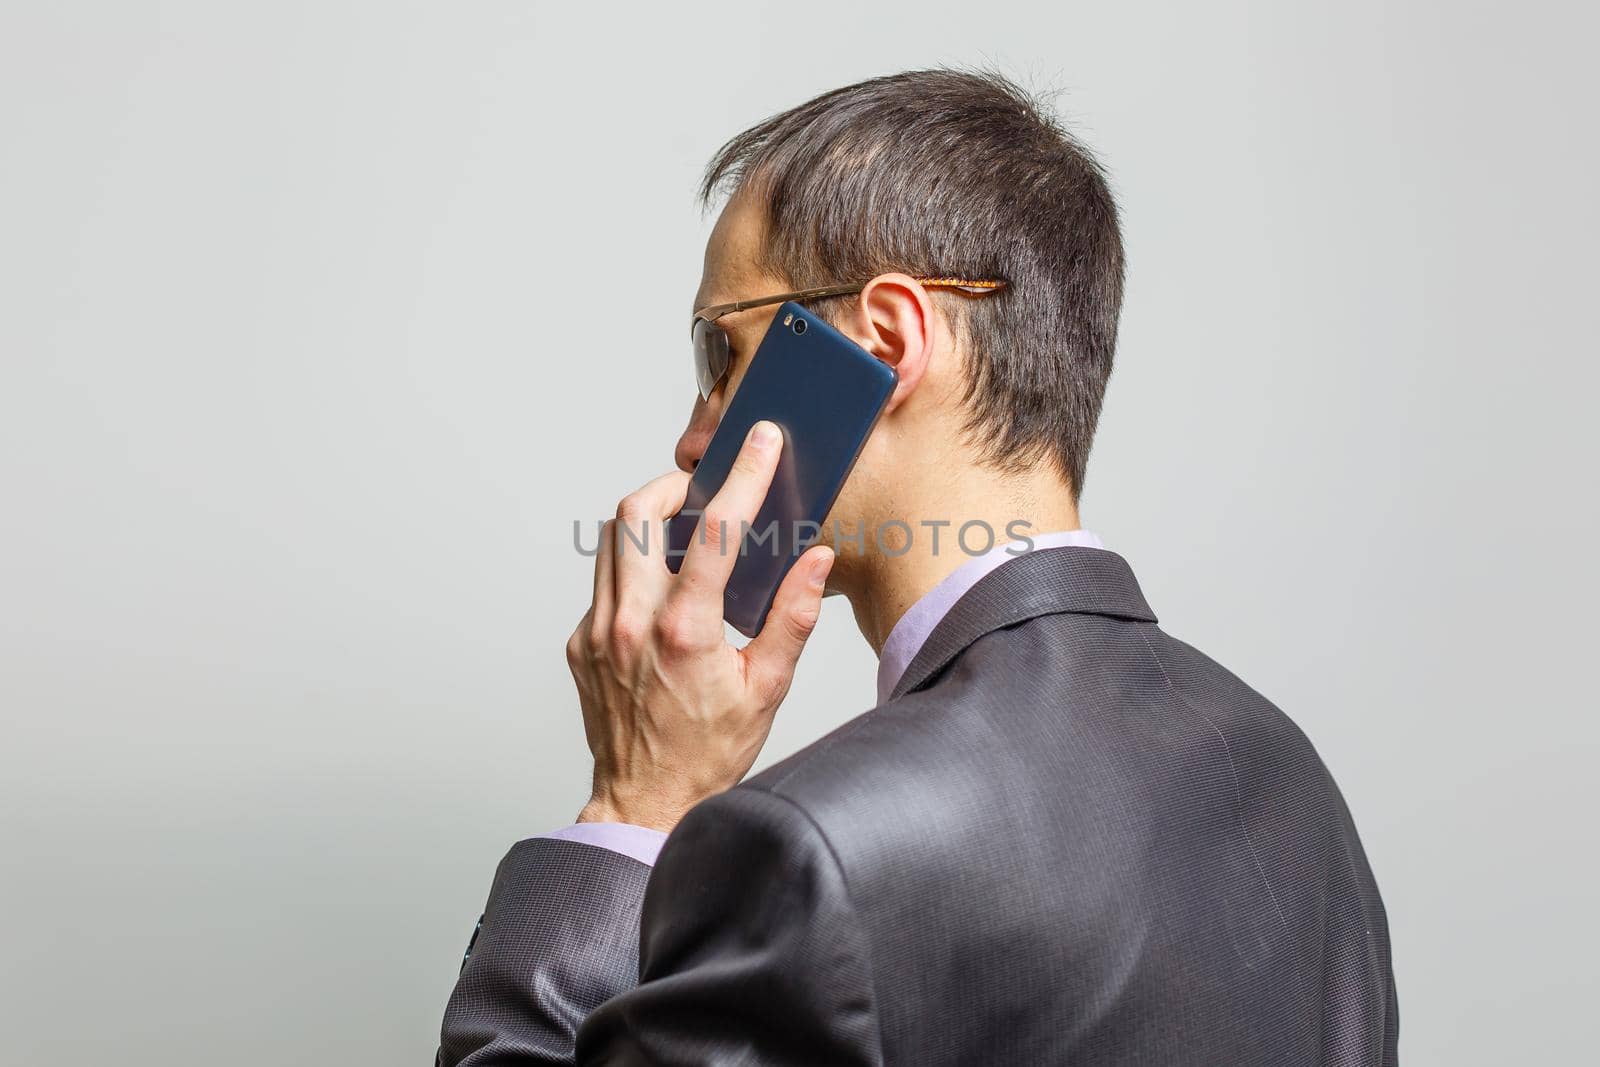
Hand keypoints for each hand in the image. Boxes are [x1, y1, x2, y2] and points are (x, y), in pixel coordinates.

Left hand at [565, 420, 834, 831]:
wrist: (644, 804)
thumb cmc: (707, 754)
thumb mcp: (767, 689)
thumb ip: (791, 618)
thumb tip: (814, 561)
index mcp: (684, 632)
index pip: (715, 532)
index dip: (742, 477)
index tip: (760, 445)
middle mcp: (631, 624)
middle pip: (636, 513)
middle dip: (673, 485)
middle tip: (705, 488)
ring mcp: (597, 633)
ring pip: (612, 542)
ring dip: (648, 522)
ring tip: (686, 533)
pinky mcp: (581, 644)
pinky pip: (604, 583)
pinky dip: (635, 568)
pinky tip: (665, 591)